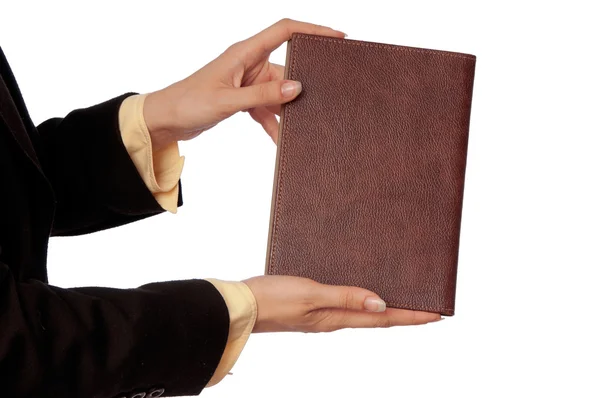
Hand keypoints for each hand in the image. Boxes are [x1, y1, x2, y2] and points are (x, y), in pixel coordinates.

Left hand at [143, 19, 345, 149]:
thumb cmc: (188, 101)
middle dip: (302, 84)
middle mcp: (248, 64)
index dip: (312, 30)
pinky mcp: (243, 99)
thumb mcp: (228, 100)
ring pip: (278, 93)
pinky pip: (266, 109)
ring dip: (286, 111)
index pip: (284, 31)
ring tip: (301, 125)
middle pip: (286, 68)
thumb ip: (263, 95)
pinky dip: (273, 123)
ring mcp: (247, 82)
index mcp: (244, 53)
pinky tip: (279, 140)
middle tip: (322, 97)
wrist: (165, 119)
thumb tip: (296, 88)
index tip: (336, 36)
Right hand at [242, 275, 441, 332]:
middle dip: (404, 314)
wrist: (241, 305)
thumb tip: (380, 302)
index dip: (410, 316)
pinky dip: (361, 298)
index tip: (436, 315)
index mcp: (336, 318)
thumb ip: (345, 297)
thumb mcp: (311, 295)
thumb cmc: (272, 299)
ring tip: (403, 299)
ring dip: (385, 306)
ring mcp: (322, 313)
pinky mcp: (311, 305)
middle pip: (377, 317)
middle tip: (427, 308)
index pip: (382, 318)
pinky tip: (362, 289)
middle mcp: (333, 318)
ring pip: (362, 310)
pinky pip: (345, 302)